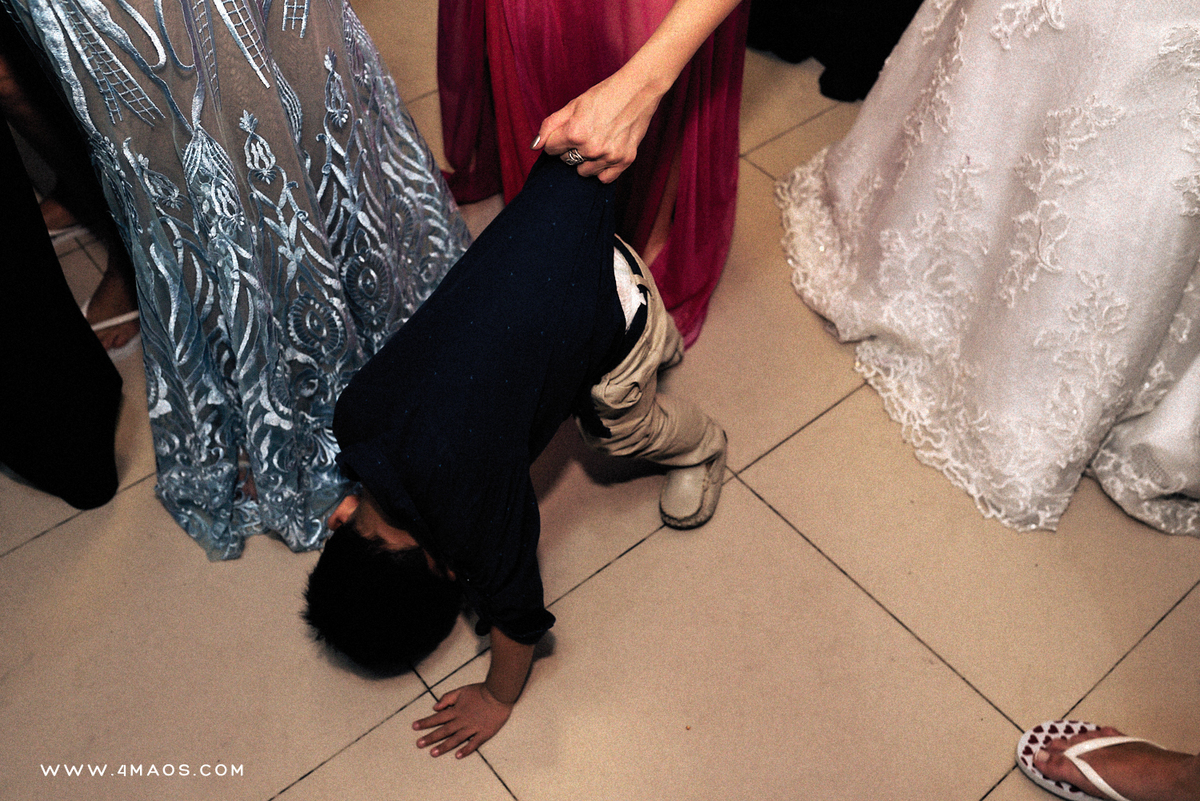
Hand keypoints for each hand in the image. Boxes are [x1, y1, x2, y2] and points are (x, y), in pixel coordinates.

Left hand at [413, 683, 512, 757]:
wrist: (499, 694)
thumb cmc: (480, 691)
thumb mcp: (462, 690)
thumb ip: (448, 698)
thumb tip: (435, 707)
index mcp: (456, 710)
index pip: (437, 718)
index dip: (425, 722)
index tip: (414, 727)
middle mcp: (462, 721)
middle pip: (443, 731)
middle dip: (430, 737)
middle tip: (418, 744)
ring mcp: (472, 728)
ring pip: (455, 739)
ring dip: (444, 746)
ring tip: (433, 753)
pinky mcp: (483, 733)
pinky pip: (474, 743)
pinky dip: (466, 750)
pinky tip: (458, 756)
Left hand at [533, 70, 664, 183]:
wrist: (638, 90)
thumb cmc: (604, 94)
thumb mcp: (573, 105)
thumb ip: (550, 125)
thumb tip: (534, 146)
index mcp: (575, 132)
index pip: (551, 149)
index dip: (556, 139)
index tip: (567, 131)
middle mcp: (592, 148)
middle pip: (566, 161)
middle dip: (570, 149)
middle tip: (585, 132)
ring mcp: (609, 156)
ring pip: (583, 171)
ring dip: (585, 160)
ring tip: (596, 141)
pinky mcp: (624, 161)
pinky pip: (604, 178)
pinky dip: (602, 169)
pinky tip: (605, 153)